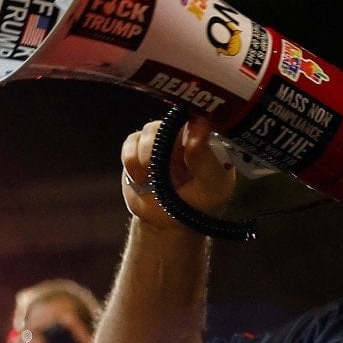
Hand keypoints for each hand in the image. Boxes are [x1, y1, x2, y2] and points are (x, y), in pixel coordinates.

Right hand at [120, 116, 236, 231]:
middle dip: (164, 147)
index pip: (202, 120)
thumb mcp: (211, 188)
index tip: (188, 146)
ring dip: (148, 156)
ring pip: (150, 131)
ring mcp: (161, 139)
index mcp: (209, 139)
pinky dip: (132, 161)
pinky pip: (131, 143)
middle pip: (171, 123)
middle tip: (165, 172)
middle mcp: (185, 133)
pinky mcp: (138, 148)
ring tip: (152, 180)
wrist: (170, 222)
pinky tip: (141, 180)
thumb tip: (198, 128)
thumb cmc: (199, 203)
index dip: (193, 128)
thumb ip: (206, 160)